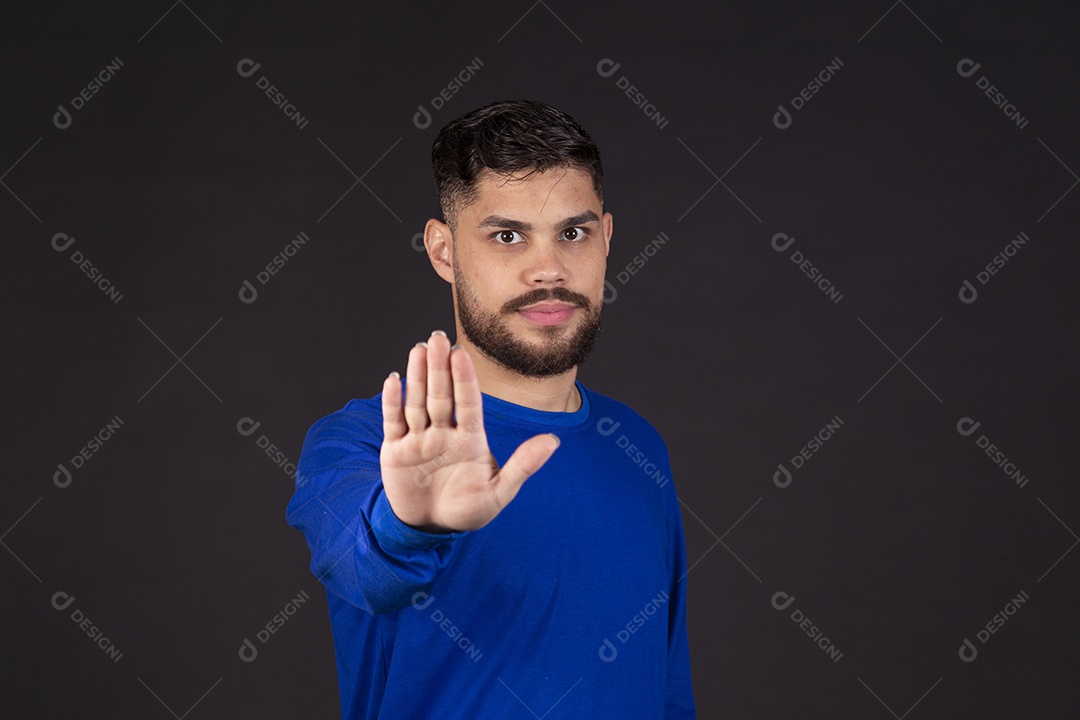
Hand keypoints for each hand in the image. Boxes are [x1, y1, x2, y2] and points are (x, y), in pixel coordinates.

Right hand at [379, 330, 560, 532]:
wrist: (432, 528)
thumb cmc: (469, 509)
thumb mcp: (499, 493)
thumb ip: (523, 466)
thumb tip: (554, 441)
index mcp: (470, 439)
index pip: (468, 403)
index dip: (464, 379)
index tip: (461, 354)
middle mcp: (444, 433)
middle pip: (441, 395)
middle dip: (439, 367)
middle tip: (437, 338)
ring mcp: (419, 439)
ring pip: (417, 403)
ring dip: (417, 377)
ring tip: (418, 349)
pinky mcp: (396, 450)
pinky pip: (393, 422)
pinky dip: (392, 402)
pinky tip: (393, 379)